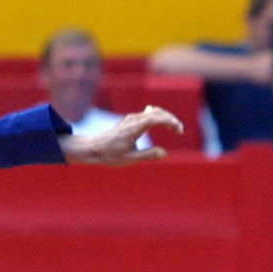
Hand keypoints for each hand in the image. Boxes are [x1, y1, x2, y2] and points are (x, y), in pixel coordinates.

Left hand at [59, 105, 183, 164]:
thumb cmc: (110, 155)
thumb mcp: (130, 159)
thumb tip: (164, 153)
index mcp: (135, 128)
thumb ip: (148, 155)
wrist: (93, 148)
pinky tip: (160, 122)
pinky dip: (157, 117)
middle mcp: (133, 120)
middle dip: (170, 119)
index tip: (179, 131)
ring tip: (173, 128)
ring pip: (152, 112)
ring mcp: (131, 119)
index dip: (170, 122)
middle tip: (179, 130)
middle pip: (157, 112)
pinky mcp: (129, 122)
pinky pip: (146, 115)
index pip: (157, 118)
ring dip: (165, 117)